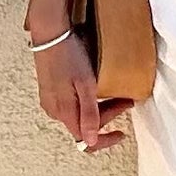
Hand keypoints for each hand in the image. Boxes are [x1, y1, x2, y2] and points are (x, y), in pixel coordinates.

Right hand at [31, 26, 132, 152]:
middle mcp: (54, 110)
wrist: (50, 33)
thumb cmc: (68, 54)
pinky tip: (96, 91)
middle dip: (107, 117)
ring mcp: (51, 100)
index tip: (120, 134)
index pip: (84, 139)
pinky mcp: (50, 91)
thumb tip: (90, 142)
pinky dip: (87, 103)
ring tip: (116, 95)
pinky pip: (71, 105)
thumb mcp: (85, 85)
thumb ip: (89, 114)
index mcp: (63, 111)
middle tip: (126, 101)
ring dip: (99, 109)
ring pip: (78, 115)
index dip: (104, 141)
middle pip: (84, 125)